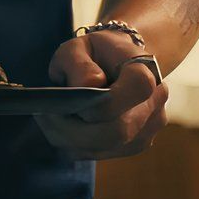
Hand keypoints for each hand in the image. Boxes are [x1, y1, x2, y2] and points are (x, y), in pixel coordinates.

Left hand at [36, 31, 168, 159]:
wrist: (119, 61)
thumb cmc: (95, 53)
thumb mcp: (78, 46)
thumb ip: (78, 62)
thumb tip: (89, 84)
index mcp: (145, 73)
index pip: (130, 94)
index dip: (98, 105)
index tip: (70, 99)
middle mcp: (154, 104)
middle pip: (115, 132)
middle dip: (72, 130)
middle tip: (44, 116)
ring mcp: (147, 128)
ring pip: (105, 147)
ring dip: (70, 139)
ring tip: (49, 120)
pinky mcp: (135, 145)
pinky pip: (101, 153)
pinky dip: (77, 145)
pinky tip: (63, 129)